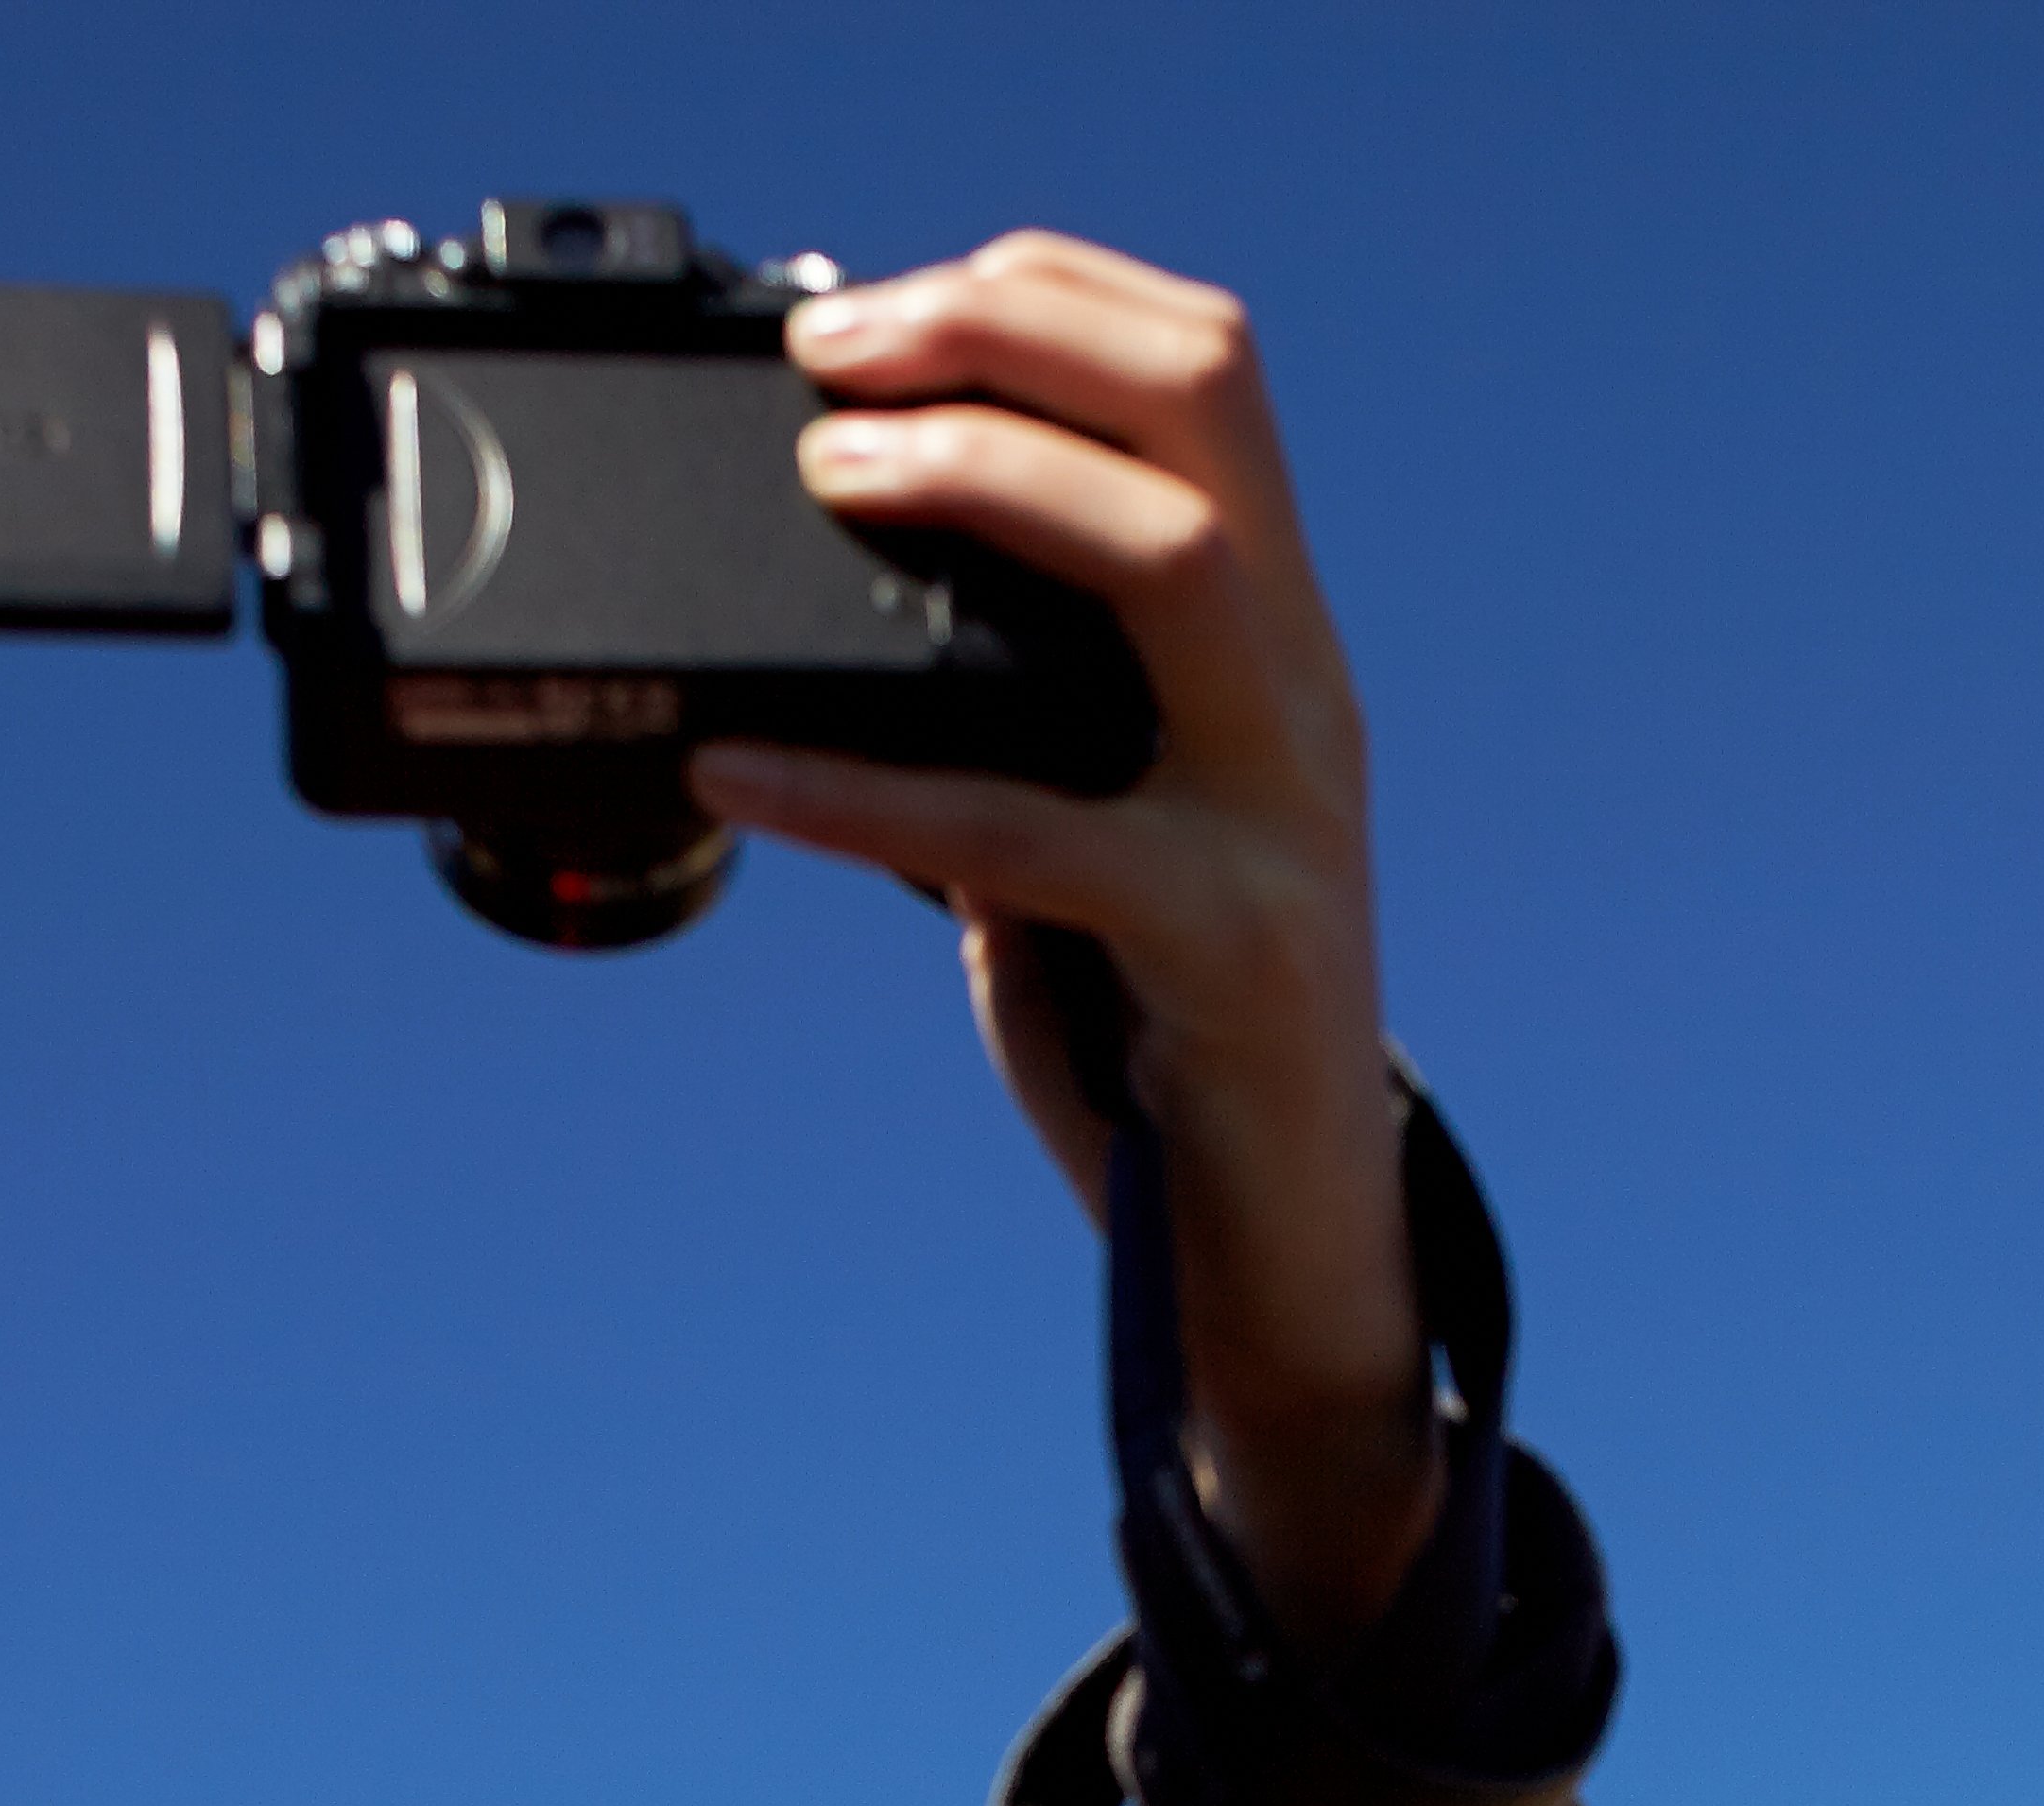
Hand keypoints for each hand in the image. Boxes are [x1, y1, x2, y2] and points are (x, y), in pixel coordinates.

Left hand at [688, 236, 1436, 1654]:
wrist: (1282, 1275)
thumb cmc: (1162, 1055)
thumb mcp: (1073, 839)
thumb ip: (994, 725)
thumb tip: (816, 627)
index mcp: (1271, 647)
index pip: (1204, 373)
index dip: (1044, 292)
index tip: (874, 308)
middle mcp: (1300, 695)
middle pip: (1208, 403)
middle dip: (1009, 330)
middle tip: (837, 350)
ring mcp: (1281, 814)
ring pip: (1175, 557)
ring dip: (988, 480)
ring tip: (831, 476)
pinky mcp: (1229, 947)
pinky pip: (1030, 832)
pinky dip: (862, 787)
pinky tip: (743, 767)